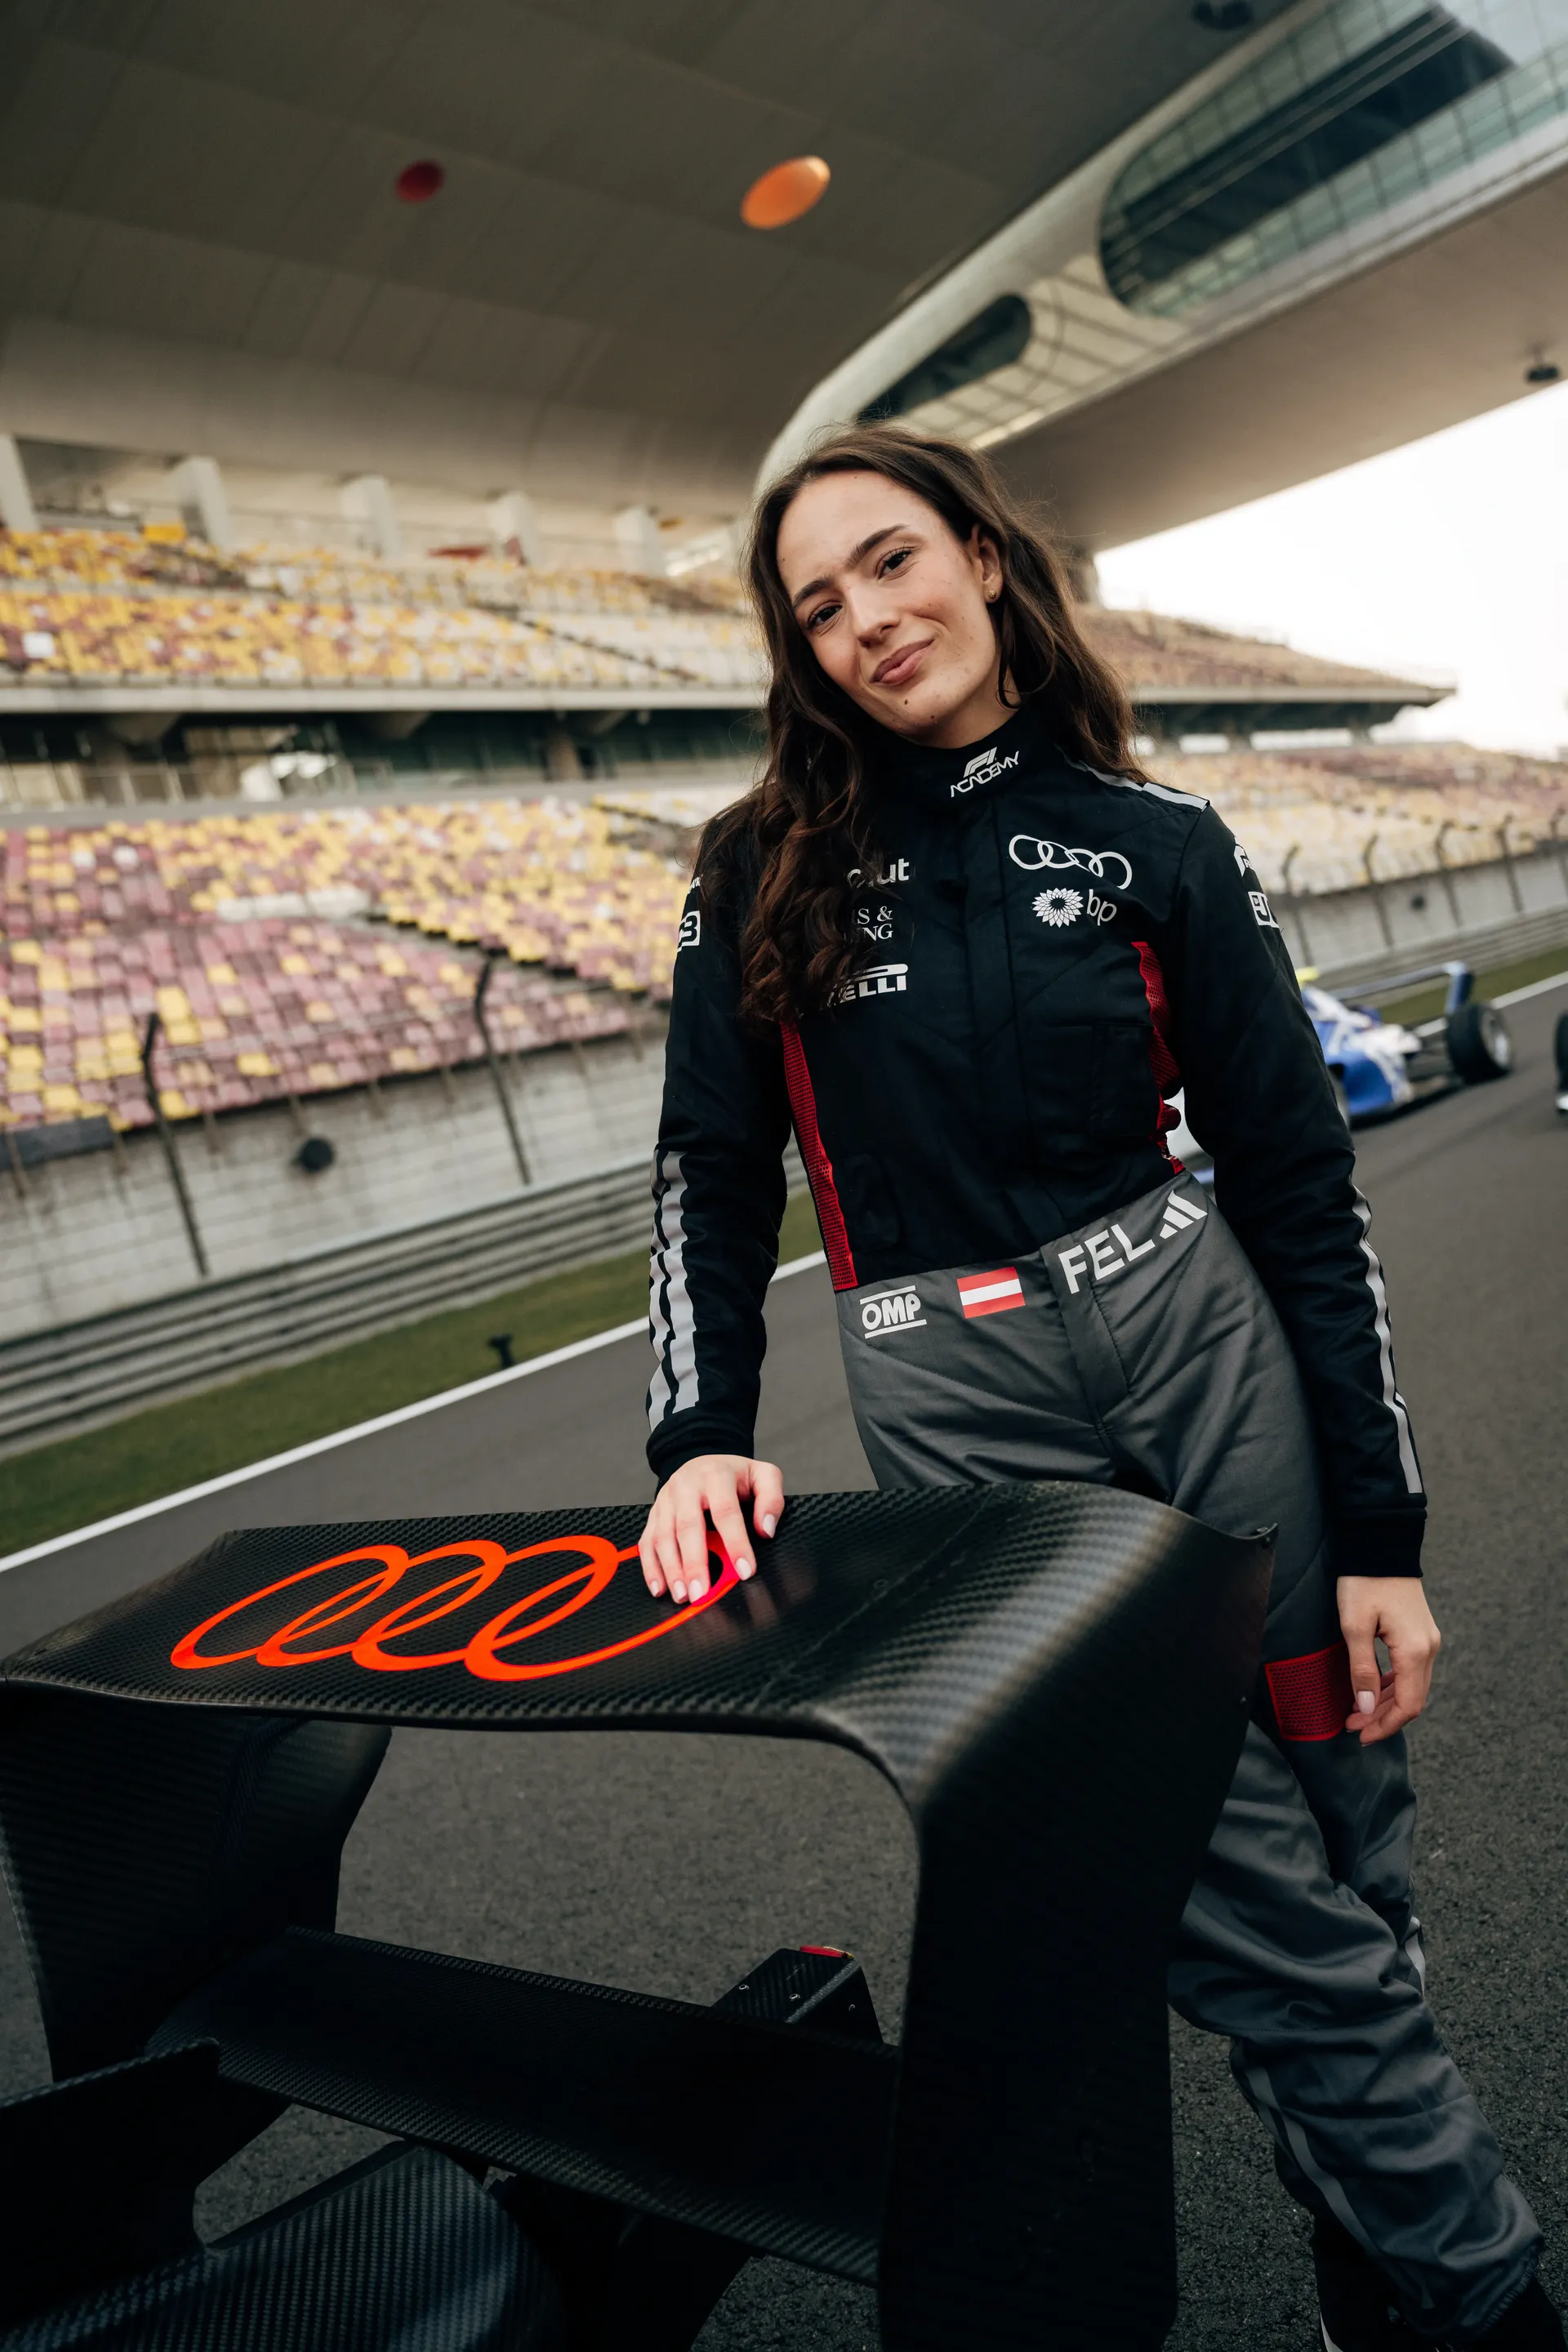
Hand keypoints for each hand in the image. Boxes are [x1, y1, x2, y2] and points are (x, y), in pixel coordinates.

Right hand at [639, 1455, 784, 1605]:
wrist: (702, 1460)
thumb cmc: (734, 1475)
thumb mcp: (762, 1475)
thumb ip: (772, 1499)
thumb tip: (766, 1529)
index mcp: (715, 1475)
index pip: (725, 1512)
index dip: (736, 1543)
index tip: (745, 1571)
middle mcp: (686, 1486)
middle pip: (688, 1527)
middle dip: (694, 1563)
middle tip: (702, 1593)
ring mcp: (666, 1501)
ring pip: (663, 1536)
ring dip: (671, 1569)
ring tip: (683, 1595)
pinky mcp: (654, 1515)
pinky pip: (647, 1542)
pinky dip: (651, 1567)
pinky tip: (660, 1588)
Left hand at [1338, 1576, 1441, 1744]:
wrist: (1381, 1544)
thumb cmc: (1364, 1581)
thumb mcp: (1354, 1626)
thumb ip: (1362, 1670)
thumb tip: (1365, 1707)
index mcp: (1414, 1651)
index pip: (1408, 1706)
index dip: (1385, 1726)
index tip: (1361, 1735)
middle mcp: (1429, 1649)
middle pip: (1411, 1700)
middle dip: (1382, 1718)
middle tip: (1352, 1726)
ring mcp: (1428, 1641)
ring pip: (1411, 1686)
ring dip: (1385, 1703)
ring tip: (1356, 1712)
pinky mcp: (1421, 1633)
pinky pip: (1410, 1670)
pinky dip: (1391, 1685)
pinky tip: (1370, 1689)